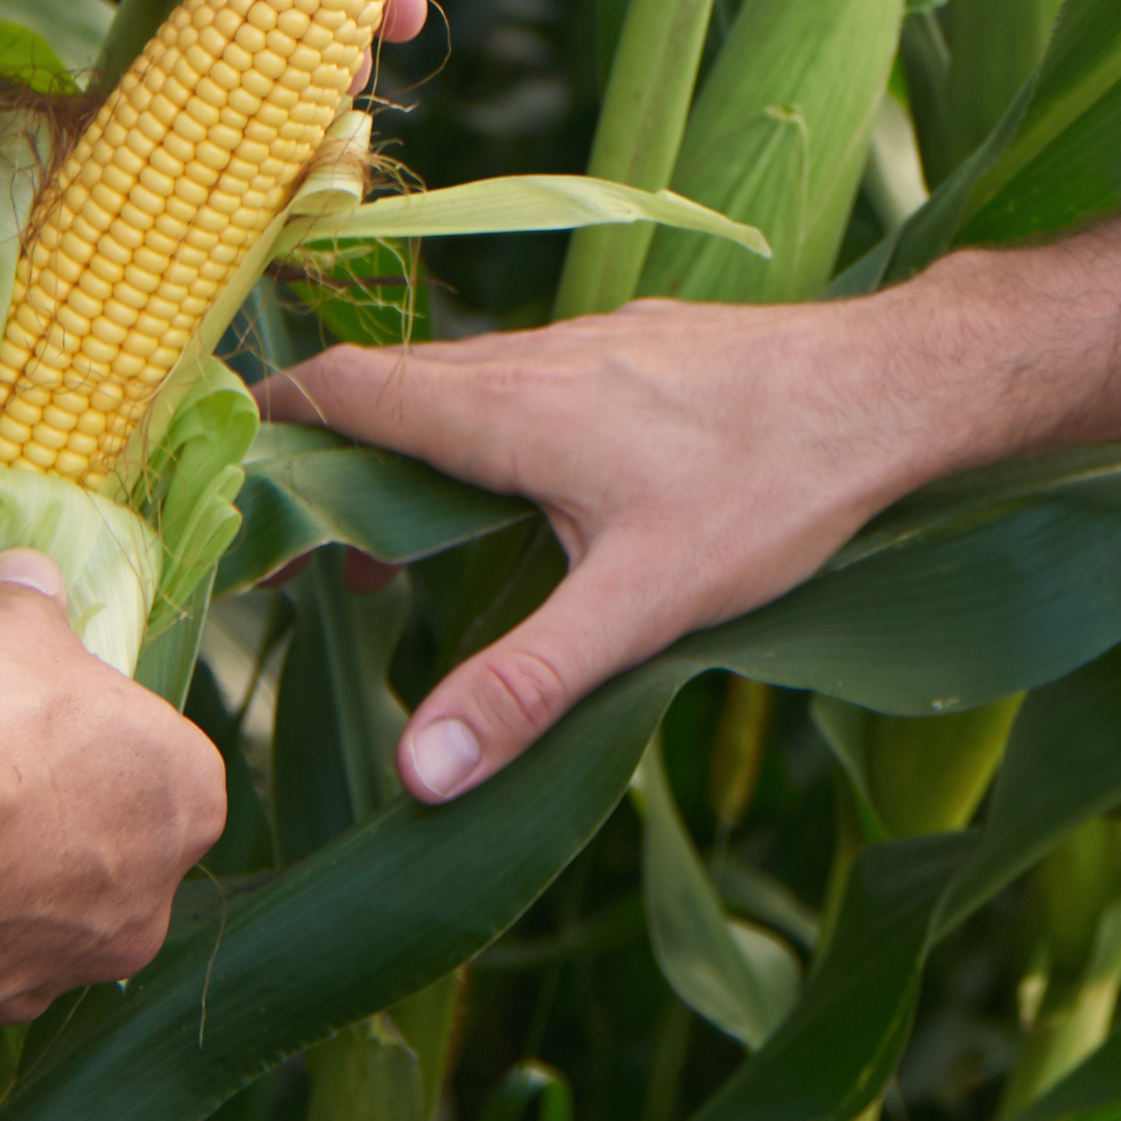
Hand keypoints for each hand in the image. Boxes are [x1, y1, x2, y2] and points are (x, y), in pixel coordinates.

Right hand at [0, 555, 224, 1049]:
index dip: (87, 727)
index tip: (23, 711)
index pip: (154, 757)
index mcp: (187, 804)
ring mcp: (52, 981)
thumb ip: (29, 603)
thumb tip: (27, 579)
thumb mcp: (7, 626)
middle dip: (38, 819)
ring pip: (21, 922)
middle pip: (97, 849)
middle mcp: (144, 911)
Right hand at [258, 289, 1025, 801]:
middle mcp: (536, 359)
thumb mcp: (643, 604)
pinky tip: (519, 515)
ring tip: (391, 565)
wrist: (899, 385)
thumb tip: (420, 773)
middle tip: (294, 570)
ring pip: (462, 395)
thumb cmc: (777, 485)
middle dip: (328, 475)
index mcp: (508, 407)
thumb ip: (526, 685)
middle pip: (388, 397)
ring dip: (410, 465)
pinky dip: (481, 445)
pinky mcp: (643, 353)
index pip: (345, 390)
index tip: (220, 495)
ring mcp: (593, 347)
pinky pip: (526, 389)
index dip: (269, 433)